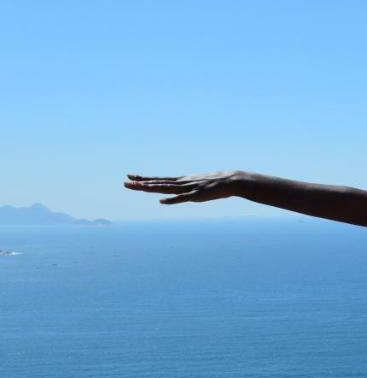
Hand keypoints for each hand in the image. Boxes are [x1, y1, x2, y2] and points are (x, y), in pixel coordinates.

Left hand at [123, 171, 244, 204]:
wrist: (231, 180)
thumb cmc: (216, 184)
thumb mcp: (198, 185)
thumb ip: (188, 189)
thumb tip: (185, 192)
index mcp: (182, 180)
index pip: (159, 179)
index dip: (144, 178)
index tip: (130, 176)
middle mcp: (182, 183)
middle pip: (158, 183)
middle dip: (141, 183)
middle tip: (125, 182)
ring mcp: (189, 189)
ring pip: (167, 189)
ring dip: (152, 188)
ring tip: (138, 187)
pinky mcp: (197, 196)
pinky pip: (182, 199)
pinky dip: (172, 200)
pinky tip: (161, 201)